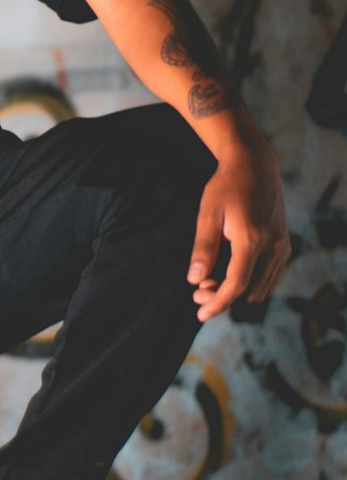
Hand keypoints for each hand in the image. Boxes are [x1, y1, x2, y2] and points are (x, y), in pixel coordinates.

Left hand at [186, 140, 291, 320]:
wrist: (255, 164)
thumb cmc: (226, 186)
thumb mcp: (208, 214)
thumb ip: (203, 248)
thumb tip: (195, 280)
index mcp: (252, 239)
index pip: (237, 284)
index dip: (218, 303)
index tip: (201, 314)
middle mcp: (273, 246)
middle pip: (249, 290)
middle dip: (223, 297)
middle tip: (198, 292)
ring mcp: (282, 246)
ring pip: (262, 286)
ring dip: (238, 292)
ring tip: (210, 283)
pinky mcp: (285, 244)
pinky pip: (270, 275)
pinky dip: (251, 283)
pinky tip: (230, 276)